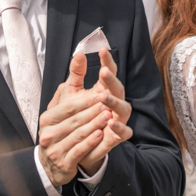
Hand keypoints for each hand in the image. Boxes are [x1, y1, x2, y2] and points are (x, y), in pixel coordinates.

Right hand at [38, 54, 109, 185]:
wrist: (52, 163)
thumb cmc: (61, 127)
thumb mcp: (64, 103)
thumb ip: (74, 78)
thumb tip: (81, 54)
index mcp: (48, 118)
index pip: (67, 107)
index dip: (84, 100)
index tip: (100, 94)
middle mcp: (48, 133)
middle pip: (74, 120)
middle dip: (92, 112)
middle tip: (108, 105)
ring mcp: (55, 149)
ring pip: (78, 135)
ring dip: (94, 125)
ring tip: (108, 118)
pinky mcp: (64, 162)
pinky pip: (79, 151)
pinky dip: (90, 143)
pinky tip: (101, 135)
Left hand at [81, 48, 132, 174]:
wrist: (76, 146)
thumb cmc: (76, 117)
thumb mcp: (72, 94)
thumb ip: (76, 75)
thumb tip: (79, 54)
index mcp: (105, 91)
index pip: (109, 74)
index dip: (108, 62)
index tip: (102, 50)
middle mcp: (115, 104)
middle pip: (118, 89)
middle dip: (112, 80)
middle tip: (103, 71)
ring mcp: (118, 120)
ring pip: (124, 108)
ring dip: (114, 102)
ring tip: (102, 97)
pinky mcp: (117, 137)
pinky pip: (124, 132)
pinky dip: (119, 127)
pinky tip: (110, 120)